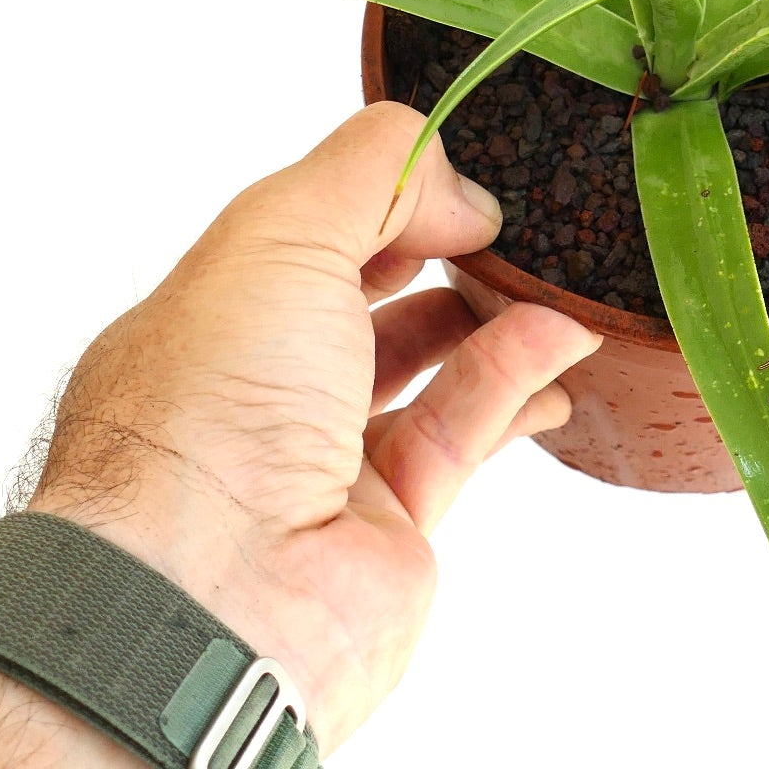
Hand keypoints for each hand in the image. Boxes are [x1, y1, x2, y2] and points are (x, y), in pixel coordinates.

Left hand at [32, 101, 600, 751]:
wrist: (212, 594)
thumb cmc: (213, 405)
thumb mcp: (281, 233)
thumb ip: (374, 174)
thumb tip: (460, 191)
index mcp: (209, 315)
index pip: (301, 236)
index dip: (379, 199)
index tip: (455, 185)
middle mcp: (260, 386)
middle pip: (365, 301)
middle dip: (438, 257)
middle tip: (509, 231)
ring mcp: (323, 460)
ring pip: (424, 368)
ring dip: (492, 318)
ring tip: (553, 285)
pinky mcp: (390, 522)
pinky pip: (462, 433)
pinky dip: (516, 383)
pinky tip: (559, 346)